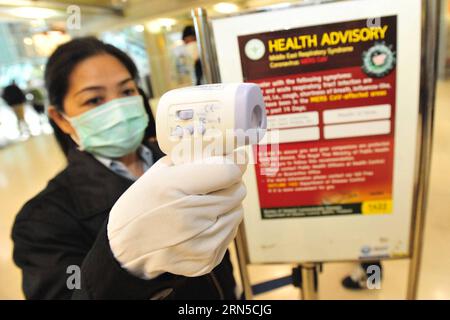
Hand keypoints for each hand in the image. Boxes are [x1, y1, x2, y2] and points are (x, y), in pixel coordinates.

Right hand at [107, 152, 246, 278]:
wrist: (126, 249)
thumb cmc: (142, 205)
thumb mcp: (159, 173)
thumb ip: (193, 159)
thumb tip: (228, 151)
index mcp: (173, 188)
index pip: (227, 172)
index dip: (234, 163)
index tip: (235, 159)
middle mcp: (189, 218)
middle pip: (237, 191)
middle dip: (230, 183)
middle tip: (216, 183)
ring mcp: (200, 243)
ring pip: (237, 212)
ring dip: (227, 205)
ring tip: (205, 206)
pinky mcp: (207, 261)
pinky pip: (230, 233)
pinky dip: (221, 225)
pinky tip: (202, 225)